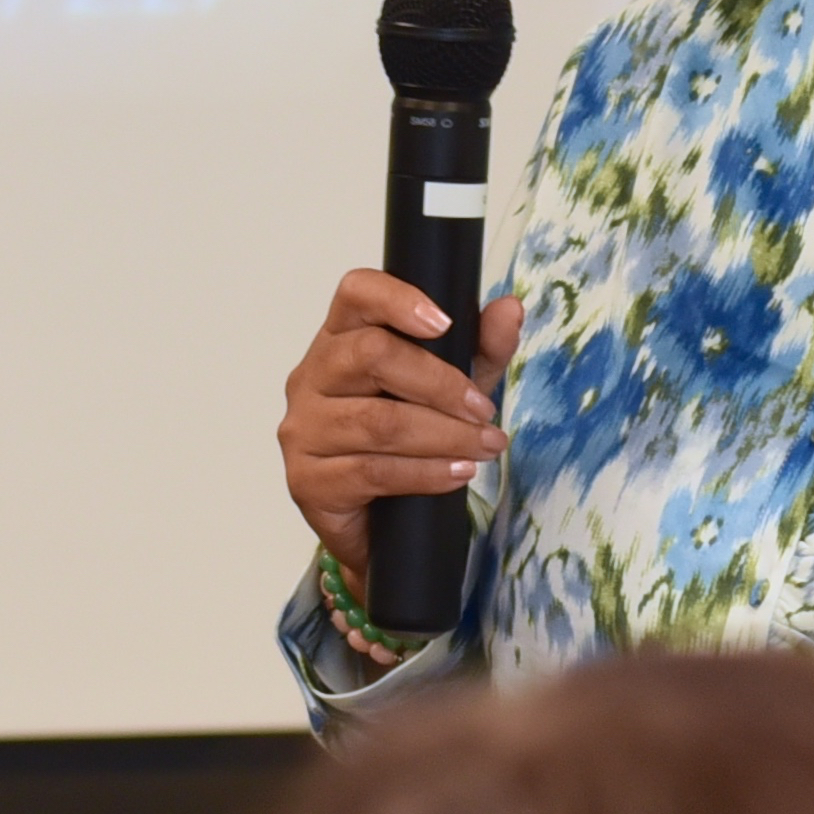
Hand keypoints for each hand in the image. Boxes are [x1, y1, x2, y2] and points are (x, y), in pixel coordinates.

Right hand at [278, 270, 525, 588]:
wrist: (380, 520)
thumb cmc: (409, 438)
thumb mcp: (455, 387)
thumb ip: (481, 347)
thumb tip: (510, 309)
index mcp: (341, 338)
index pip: (355, 294)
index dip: (398, 300)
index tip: (445, 323)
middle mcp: (311, 377)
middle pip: (371, 356)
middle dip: (441, 384)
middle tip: (485, 412)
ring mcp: (303, 429)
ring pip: (377, 421)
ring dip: (445, 436)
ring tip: (486, 448)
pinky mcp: (307, 481)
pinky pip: (371, 471)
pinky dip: (426, 473)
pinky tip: (457, 475)